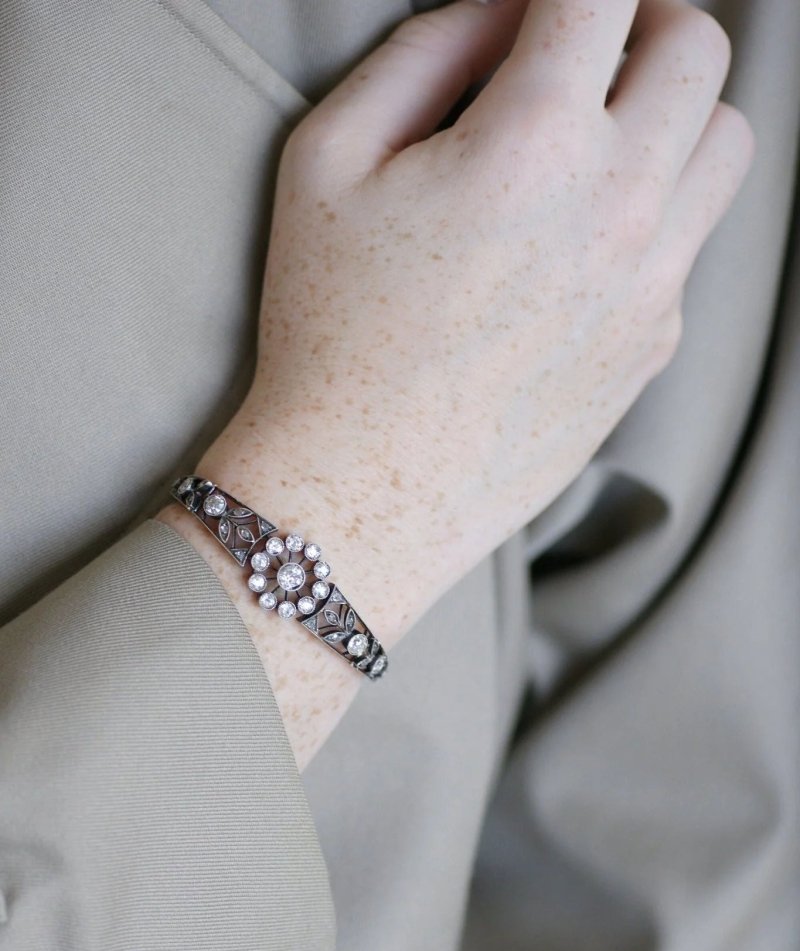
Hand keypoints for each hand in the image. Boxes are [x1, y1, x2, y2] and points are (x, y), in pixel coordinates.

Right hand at [163, 0, 754, 767]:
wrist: (360, 491)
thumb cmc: (328, 333)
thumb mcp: (327, 162)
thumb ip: (422, 52)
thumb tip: (499, 11)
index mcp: (534, 144)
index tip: (545, 5)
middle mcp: (619, 208)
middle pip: (698, 53)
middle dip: (646, 26)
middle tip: (590, 49)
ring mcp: (650, 285)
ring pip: (723, 147)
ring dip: (673, 116)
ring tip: (601, 142)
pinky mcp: (650, 347)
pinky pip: (690, 245)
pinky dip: (654, 215)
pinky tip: (579, 246)